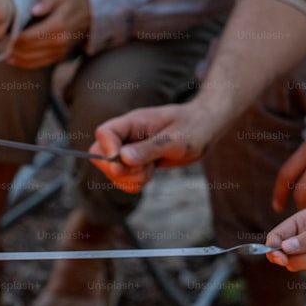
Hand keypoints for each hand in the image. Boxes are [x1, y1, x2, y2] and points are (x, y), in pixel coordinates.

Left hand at [8, 0, 89, 68]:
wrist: (90, 14)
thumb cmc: (71, 0)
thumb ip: (47, 1)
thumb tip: (34, 10)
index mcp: (58, 26)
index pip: (29, 37)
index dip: (13, 38)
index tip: (1, 34)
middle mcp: (59, 42)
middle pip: (27, 50)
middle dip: (11, 48)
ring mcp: (59, 52)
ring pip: (31, 60)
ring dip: (15, 58)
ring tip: (2, 51)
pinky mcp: (58, 57)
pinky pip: (38, 64)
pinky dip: (24, 63)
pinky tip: (13, 58)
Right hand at [89, 102, 218, 192]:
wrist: (205, 127)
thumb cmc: (194, 126)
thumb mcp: (176, 140)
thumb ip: (149, 148)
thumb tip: (122, 158)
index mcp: (133, 122)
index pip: (104, 133)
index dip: (107, 151)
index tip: (123, 163)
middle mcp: (127, 135)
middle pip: (100, 155)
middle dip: (117, 170)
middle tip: (143, 170)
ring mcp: (129, 149)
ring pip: (111, 171)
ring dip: (128, 179)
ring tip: (151, 170)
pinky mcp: (136, 162)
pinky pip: (123, 179)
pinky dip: (133, 183)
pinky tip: (150, 174)